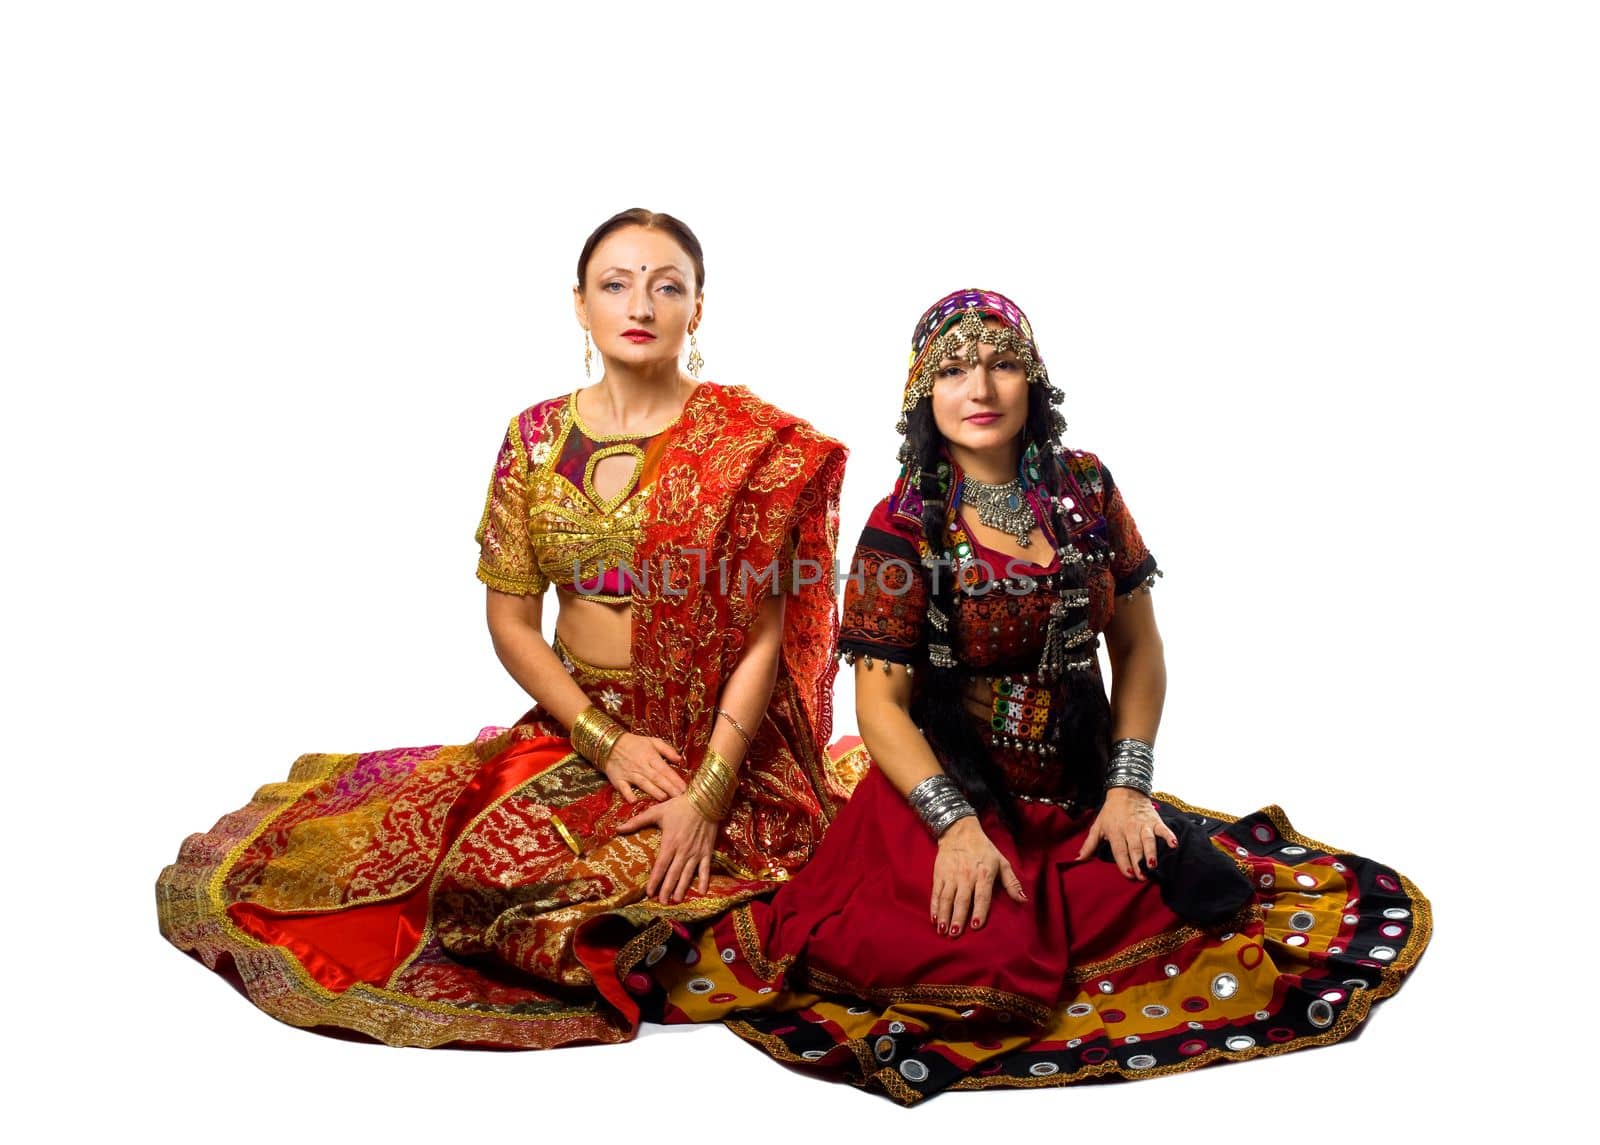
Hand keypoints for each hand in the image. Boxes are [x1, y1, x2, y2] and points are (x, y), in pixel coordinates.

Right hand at [601, 733, 687, 802]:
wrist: (610, 744)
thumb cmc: (635, 743)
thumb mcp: (652, 741)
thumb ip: (667, 750)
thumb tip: (680, 759)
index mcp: (650, 757)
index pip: (665, 769)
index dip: (675, 779)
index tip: (684, 788)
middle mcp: (641, 766)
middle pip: (657, 778)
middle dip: (669, 787)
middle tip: (679, 797)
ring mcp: (629, 774)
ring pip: (643, 783)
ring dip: (653, 791)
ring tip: (663, 798)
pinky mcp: (618, 780)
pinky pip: (623, 788)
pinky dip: (628, 794)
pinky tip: (634, 801)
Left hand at [618, 794, 718, 903]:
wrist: (706, 800)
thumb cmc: (679, 806)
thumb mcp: (656, 812)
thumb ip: (637, 821)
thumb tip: (618, 828)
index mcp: (670, 842)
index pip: (660, 866)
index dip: (654, 881)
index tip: (649, 893)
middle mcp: (683, 851)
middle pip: (673, 874)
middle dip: (667, 889)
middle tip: (662, 902)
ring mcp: (696, 852)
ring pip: (687, 874)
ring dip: (682, 888)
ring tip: (676, 900)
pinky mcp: (707, 851)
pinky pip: (706, 868)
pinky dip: (705, 880)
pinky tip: (702, 892)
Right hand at [930, 817, 1025, 937]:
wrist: (960, 832)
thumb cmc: (984, 849)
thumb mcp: (1002, 862)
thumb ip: (1012, 883)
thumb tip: (1023, 900)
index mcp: (984, 874)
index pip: (982, 896)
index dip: (979, 911)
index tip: (975, 926)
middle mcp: (966, 876)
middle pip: (962, 900)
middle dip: (958, 917)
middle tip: (955, 934)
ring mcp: (951, 875)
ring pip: (947, 898)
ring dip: (944, 915)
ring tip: (942, 931)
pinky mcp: (939, 874)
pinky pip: (936, 892)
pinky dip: (934, 906)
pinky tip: (934, 919)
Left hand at [1076, 787, 1179, 879]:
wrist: (1125, 791)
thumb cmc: (1110, 812)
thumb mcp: (1098, 826)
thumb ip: (1089, 844)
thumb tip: (1078, 859)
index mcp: (1115, 832)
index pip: (1119, 850)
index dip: (1124, 862)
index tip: (1129, 874)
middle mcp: (1129, 829)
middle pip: (1134, 848)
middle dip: (1138, 862)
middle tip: (1142, 877)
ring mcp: (1143, 825)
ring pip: (1148, 840)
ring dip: (1151, 852)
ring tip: (1153, 865)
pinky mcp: (1155, 821)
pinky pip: (1163, 829)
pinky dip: (1169, 836)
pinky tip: (1173, 845)